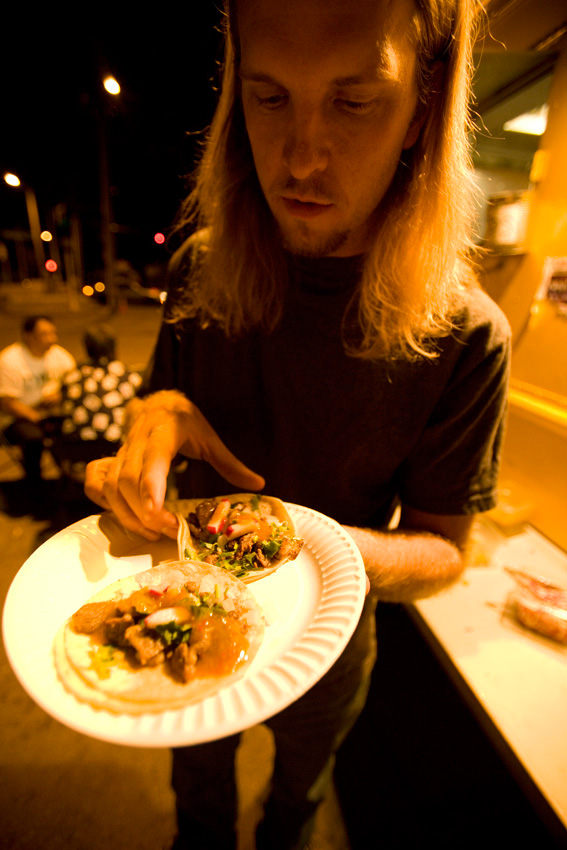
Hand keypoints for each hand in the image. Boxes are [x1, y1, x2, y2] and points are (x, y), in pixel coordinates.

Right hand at [84, 391, 264, 540]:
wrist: (158, 403)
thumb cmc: (186, 421)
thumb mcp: (210, 438)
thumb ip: (230, 464)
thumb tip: (259, 485)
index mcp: (163, 432)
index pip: (150, 461)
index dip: (150, 490)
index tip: (158, 516)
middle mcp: (136, 442)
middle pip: (126, 482)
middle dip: (144, 513)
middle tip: (169, 532)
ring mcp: (119, 452)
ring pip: (109, 488)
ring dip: (127, 516)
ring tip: (153, 533)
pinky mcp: (110, 462)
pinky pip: (95, 485)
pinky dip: (104, 504)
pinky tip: (126, 517)